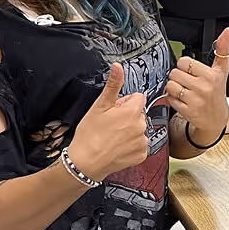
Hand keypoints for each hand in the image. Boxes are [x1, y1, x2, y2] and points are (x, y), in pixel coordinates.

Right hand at [68, 64, 150, 179]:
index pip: (138, 98)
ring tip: (112, 137)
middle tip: (110, 125)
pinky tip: (117, 147)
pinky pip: (139, 145)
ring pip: (139, 129)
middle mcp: (141, 126)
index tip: (113, 110)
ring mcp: (142, 142)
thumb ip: (113, 85)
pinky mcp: (141, 155)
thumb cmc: (90, 135)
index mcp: (133, 111)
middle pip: (139, 113)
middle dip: (127, 116)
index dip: (124, 102)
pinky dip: (130, 146)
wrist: (86, 163)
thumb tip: (118, 67)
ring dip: (129, 131)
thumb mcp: (99, 106)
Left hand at [166, 28, 228, 140]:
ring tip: (183, 90)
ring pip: (170, 85)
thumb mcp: (222, 70)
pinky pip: (169, 99)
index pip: (184, 61)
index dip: (185, 66)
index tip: (191, 71)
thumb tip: (228, 31)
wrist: (217, 119)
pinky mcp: (187, 111)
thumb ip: (223, 49)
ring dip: (173, 88)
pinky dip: (172, 99)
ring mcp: (195, 100)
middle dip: (178, 77)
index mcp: (211, 75)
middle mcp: (203, 87)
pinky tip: (182, 100)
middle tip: (187, 82)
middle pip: (174, 73)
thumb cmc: (217, 93)